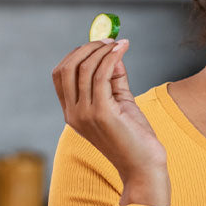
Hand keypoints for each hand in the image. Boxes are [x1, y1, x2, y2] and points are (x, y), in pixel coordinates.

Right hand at [51, 39, 167, 205]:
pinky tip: (122, 50)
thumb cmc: (134, 137)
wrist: (144, 167)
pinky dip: (111, 58)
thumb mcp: (120, 103)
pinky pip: (101, 76)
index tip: (98, 43)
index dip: (76, 54)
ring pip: (84, 69)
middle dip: (86, 48)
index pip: (60, 75)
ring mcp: (85, 114)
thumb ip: (114, 80)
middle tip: (109, 39)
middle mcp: (73, 113)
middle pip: (66, 68)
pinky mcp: (102, 113)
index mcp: (72, 112)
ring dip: (102, 50)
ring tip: (119, 43)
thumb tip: (114, 53)